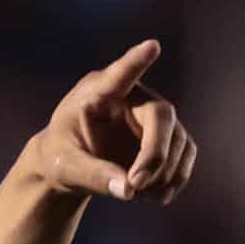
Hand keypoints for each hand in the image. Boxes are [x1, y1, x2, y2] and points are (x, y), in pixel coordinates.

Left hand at [31, 40, 196, 204]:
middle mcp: (132, 96)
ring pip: (178, 137)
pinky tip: (157, 197)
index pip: (120, 74)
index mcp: (97, 93)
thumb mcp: (64, 167)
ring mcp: (152, 115)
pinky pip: (185, 153)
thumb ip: (92, 175)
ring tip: (136, 194)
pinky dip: (175, 177)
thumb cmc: (60, 156)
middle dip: (155, 153)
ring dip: (165, 171)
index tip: (151, 46)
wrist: (70, 163)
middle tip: (135, 184)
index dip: (136, 61)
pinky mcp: (165, 136)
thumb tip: (127, 189)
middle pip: (161, 114)